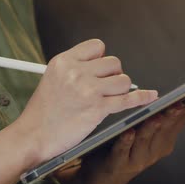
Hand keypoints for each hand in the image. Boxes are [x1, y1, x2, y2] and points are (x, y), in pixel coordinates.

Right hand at [13, 39, 157, 164]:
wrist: (33, 136)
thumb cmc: (42, 113)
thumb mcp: (52, 80)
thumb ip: (75, 70)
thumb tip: (102, 67)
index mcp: (63, 62)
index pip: (97, 47)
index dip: (101, 60)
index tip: (98, 72)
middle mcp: (76, 72)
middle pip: (114, 63)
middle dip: (112, 76)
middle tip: (103, 90)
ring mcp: (88, 90)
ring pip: (123, 80)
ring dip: (120, 91)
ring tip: (107, 100)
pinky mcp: (97, 108)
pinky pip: (128, 99)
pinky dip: (141, 98)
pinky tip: (150, 96)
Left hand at [61, 85, 184, 183]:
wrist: (102, 180)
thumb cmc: (123, 149)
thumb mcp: (145, 131)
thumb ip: (156, 116)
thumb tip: (168, 94)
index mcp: (164, 140)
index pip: (182, 118)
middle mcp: (155, 150)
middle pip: (167, 128)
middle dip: (174, 115)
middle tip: (180, 103)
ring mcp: (138, 159)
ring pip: (146, 140)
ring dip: (152, 128)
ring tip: (157, 116)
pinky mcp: (119, 164)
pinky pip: (123, 150)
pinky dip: (126, 141)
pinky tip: (128, 132)